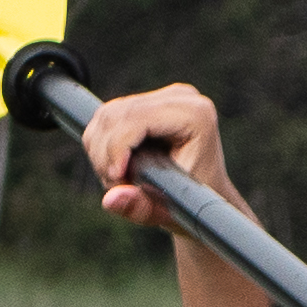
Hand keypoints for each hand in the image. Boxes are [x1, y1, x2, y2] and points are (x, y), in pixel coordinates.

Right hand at [76, 81, 230, 227]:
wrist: (206, 197)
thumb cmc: (193, 204)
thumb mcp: (167, 210)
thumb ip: (139, 206)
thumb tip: (110, 199)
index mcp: (195, 114)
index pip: (136, 119)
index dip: (116, 148)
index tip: (115, 179)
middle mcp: (180, 98)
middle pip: (116, 115)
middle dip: (105, 155)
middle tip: (116, 186)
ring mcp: (162, 96)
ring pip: (105, 116)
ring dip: (101, 153)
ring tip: (118, 180)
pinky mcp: (146, 101)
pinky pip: (105, 118)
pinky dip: (101, 146)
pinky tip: (118, 167)